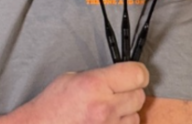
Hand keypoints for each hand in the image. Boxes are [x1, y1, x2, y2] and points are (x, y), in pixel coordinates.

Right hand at [13, 62, 148, 123]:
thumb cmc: (52, 107)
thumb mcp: (73, 78)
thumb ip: (101, 76)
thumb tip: (122, 76)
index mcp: (94, 85)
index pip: (138, 74)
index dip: (137, 73)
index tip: (134, 75)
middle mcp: (104, 108)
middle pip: (139, 96)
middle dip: (130, 93)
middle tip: (115, 95)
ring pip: (136, 117)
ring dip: (126, 114)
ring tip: (106, 113)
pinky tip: (105, 123)